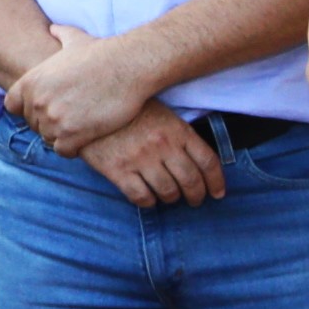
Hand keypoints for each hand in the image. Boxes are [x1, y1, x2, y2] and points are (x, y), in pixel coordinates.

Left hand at [4, 24, 159, 151]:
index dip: (29, 108)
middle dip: (49, 122)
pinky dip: (72, 147)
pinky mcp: (72, 135)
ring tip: (80, 127)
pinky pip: (62, 150)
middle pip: (33, 124)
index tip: (46, 106)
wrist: (128, 67)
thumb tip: (54, 28)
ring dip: (61, 136)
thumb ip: (60, 34)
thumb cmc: (104, 52)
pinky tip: (86, 138)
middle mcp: (37, 102)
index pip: (12, 106)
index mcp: (31, 81)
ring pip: (48, 138)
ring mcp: (54, 120)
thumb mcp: (76, 39)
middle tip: (70, 117)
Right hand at [78, 103, 225, 209]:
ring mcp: (140, 158)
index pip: (207, 162)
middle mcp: (163, 145)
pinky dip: (149, 202)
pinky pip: (141, 197)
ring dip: (172, 198)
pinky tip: (148, 198)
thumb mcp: (163, 114)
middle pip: (191, 181)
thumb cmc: (131, 111)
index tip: (218, 193)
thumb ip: (181, 135)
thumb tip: (201, 163)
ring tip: (171, 197)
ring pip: (168, 192)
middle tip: (196, 200)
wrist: (90, 105)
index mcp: (178, 130)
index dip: (217, 182)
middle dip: (197, 196)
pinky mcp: (118, 170)